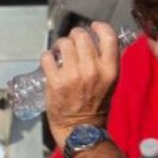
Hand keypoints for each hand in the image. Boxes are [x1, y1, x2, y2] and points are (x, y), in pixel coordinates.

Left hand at [40, 22, 122, 148]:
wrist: (81, 130)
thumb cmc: (96, 106)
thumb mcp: (110, 83)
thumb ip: (105, 62)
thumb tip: (95, 39)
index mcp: (110, 70)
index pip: (108, 36)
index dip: (99, 27)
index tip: (92, 27)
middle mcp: (92, 70)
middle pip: (81, 36)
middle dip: (74, 35)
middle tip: (72, 42)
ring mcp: (73, 75)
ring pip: (63, 43)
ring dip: (60, 46)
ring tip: (60, 53)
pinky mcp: (55, 81)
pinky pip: (47, 57)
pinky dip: (47, 57)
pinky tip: (51, 63)